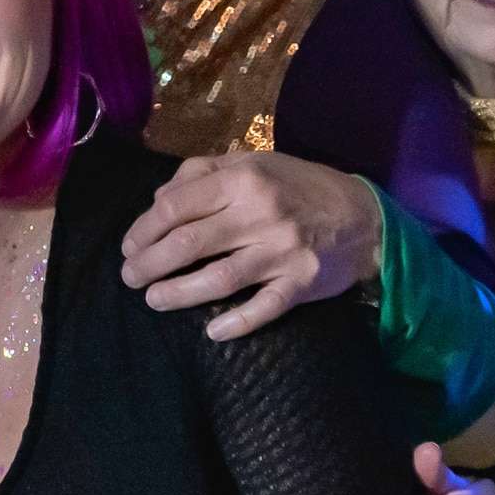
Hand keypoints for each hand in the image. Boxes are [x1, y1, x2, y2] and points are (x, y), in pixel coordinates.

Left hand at [118, 152, 382, 340]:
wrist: (365, 217)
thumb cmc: (300, 187)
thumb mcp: (255, 162)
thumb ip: (204, 173)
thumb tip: (159, 200)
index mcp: (244, 179)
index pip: (176, 206)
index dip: (143, 229)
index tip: (129, 246)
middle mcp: (260, 213)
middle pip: (188, 244)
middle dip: (148, 264)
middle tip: (130, 278)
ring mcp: (282, 251)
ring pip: (217, 279)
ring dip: (177, 293)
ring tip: (154, 300)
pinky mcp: (301, 283)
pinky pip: (262, 309)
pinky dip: (235, 323)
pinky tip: (212, 331)